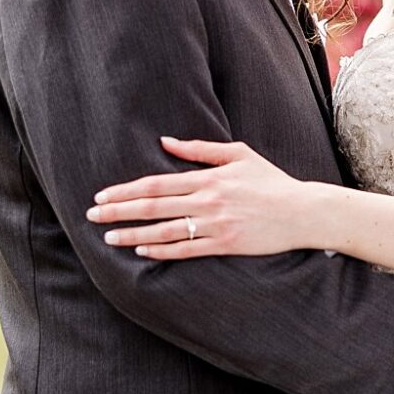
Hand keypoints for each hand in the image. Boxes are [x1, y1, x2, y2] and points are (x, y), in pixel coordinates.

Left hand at [86, 137, 311, 257]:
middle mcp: (208, 201)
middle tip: (92, 215)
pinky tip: (142, 251)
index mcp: (209, 177)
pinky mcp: (224, 245)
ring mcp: (215, 225)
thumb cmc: (269, 180)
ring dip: (133, 234)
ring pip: (164, 231)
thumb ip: (200, 149)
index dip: (126, 190)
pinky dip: (162, 251)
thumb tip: (164, 143)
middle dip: (119, 211)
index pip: (157, 183)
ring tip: (108, 236)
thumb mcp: (238, 154)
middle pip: (153, 207)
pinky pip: (186, 250)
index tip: (102, 194)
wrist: (301, 211)